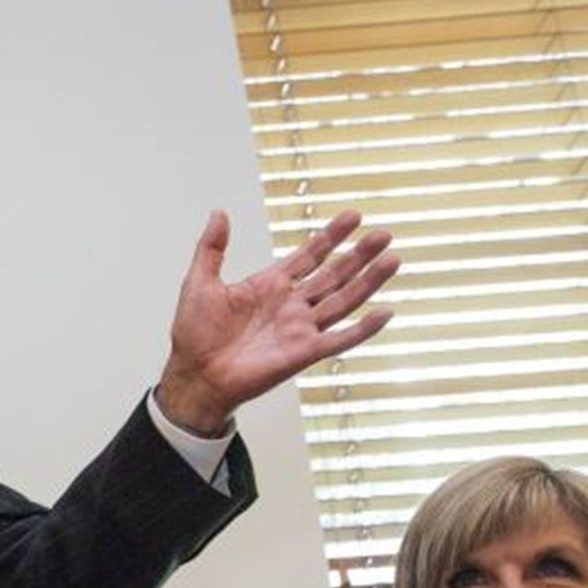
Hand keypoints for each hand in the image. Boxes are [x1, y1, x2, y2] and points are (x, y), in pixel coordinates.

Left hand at [155, 208, 396, 433]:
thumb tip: (219, 212)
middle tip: (383, 234)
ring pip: (343, 301)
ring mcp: (300, 329)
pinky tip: (385, 312)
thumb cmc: (194, 335)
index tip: (353, 216)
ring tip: (392, 259)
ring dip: (368, 282)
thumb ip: (212, 248)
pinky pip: (340, 340)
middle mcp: (291, 305)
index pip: (310, 255)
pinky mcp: (304, 353)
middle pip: (334, 274)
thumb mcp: (200, 282)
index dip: (331, 236)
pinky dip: (363, 329)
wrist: (194, 376)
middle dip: (359, 254)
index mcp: (270, 286)